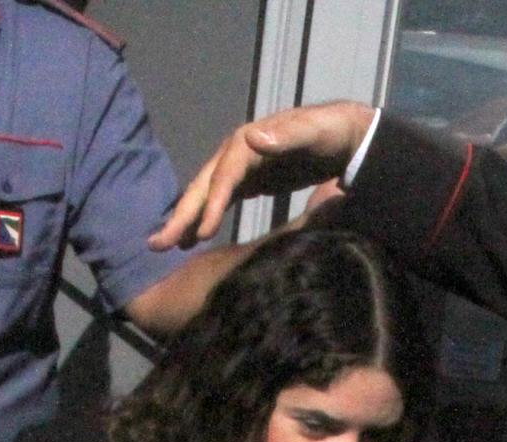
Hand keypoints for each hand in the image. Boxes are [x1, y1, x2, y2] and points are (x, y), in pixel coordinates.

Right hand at [152, 101, 375, 250]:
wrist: (347, 133)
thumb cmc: (334, 131)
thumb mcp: (315, 131)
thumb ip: (287, 135)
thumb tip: (252, 138)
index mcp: (249, 141)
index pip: (224, 175)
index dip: (212, 203)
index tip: (202, 232)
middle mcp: (238, 152)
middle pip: (205, 184)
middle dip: (182, 214)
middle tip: (158, 243)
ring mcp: (242, 167)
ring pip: (208, 194)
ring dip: (187, 219)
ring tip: (167, 245)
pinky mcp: (251, 180)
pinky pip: (221, 201)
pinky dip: (206, 218)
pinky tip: (194, 238)